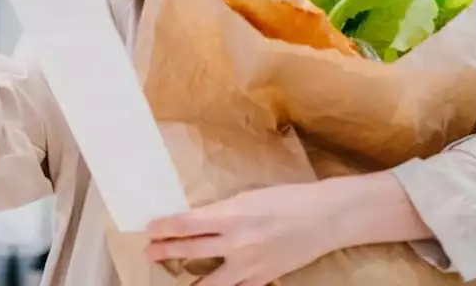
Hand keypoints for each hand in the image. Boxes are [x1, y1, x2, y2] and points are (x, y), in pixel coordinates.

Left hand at [145, 183, 336, 285]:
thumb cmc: (288, 199)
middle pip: (190, 250)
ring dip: (187, 281)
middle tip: (150, 251)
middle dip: (165, 251)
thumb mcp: (249, 198)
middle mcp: (237, 241)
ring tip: (171, 279)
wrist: (325, 217)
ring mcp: (249, 264)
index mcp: (232, 214)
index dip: (164, 227)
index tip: (150, 228)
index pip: (186, 223)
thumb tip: (197, 221)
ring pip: (208, 282)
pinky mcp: (263, 278)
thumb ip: (223, 212)